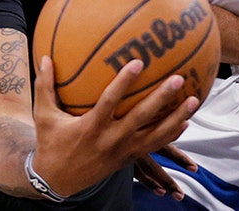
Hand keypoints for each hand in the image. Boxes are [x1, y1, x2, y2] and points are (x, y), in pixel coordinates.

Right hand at [31, 57, 198, 196]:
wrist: (57, 181)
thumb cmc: (51, 143)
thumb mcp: (44, 116)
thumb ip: (44, 86)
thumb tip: (44, 57)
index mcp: (91, 127)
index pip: (110, 101)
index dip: (125, 82)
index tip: (138, 62)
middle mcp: (111, 139)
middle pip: (142, 117)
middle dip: (161, 98)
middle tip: (177, 78)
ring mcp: (123, 151)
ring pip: (156, 135)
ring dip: (177, 118)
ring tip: (194, 100)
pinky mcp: (128, 159)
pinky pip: (155, 146)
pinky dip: (171, 134)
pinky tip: (185, 122)